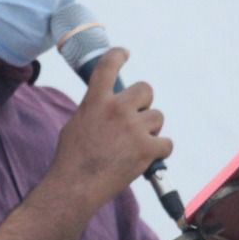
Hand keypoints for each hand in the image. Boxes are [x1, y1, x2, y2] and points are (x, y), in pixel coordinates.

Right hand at [48, 48, 171, 212]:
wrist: (76, 186)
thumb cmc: (72, 158)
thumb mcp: (76, 123)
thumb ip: (95, 109)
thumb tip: (106, 106)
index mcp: (96, 101)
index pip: (108, 66)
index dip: (118, 55)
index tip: (124, 54)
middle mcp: (117, 109)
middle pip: (146, 90)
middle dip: (144, 103)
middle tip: (135, 118)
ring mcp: (134, 129)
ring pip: (158, 117)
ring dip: (150, 129)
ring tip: (136, 144)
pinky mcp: (147, 149)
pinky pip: (166, 143)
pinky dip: (160, 150)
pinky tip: (148, 157)